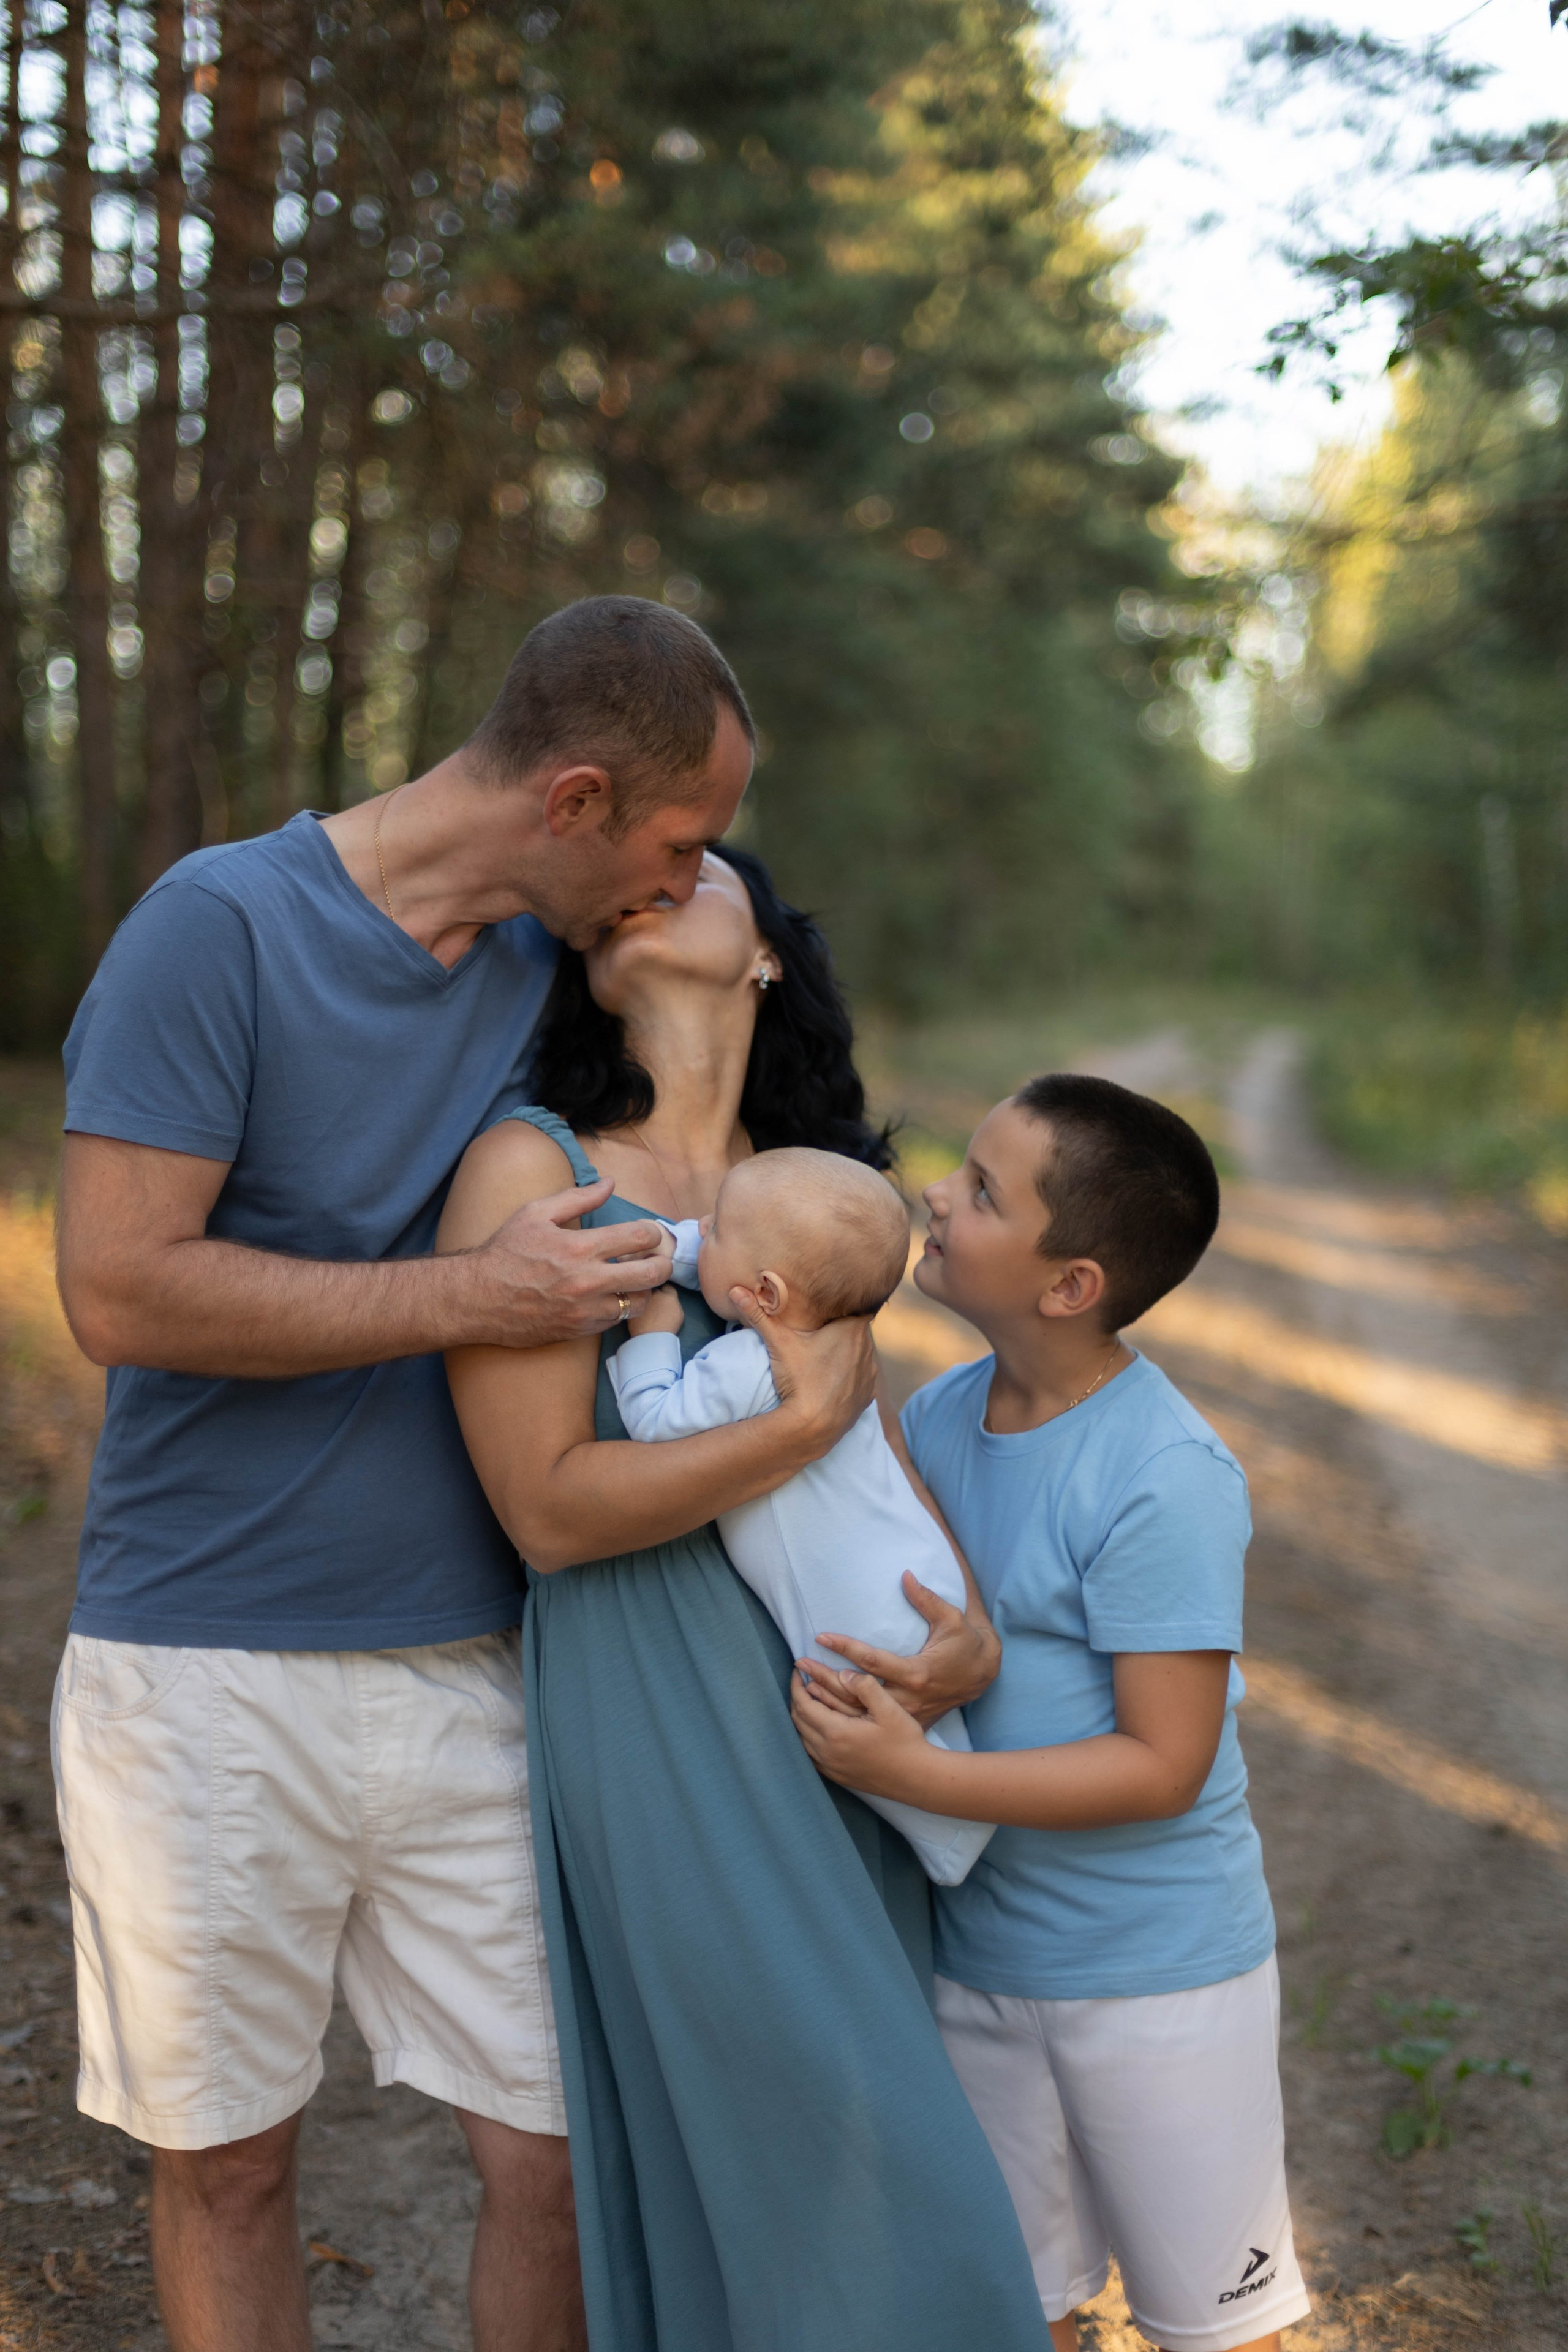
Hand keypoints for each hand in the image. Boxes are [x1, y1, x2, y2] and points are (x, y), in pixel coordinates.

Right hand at [467, 1180, 674, 1346]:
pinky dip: (622, 1307)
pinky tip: (613, 1295)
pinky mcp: (580, 1330)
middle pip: (653, 1273)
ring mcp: (586, 1310)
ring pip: (641, 1301)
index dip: (653, 1232)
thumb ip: (577, 1197)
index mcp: (580, 1247)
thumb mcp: (536, 1213)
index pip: (641, 1237)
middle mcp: (588, 1281)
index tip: (648, 1233)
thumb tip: (609, 1182)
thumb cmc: (505, 1252)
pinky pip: (618, 1320)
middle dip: (662, 1261)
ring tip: (635, 1278)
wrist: (478, 1298)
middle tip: (656, 1257)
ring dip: (645, 1288)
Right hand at [727, 1296, 875, 1456]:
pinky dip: (851, 1376)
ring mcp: (870, 1373)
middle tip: (818, 1332)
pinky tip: (834, 1379)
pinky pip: (862, 1378)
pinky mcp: (868, 1395)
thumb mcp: (779, 1343)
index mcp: (853, 1328)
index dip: (842, 1305)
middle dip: (841, 1329)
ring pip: (861, 1354)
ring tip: (826, 1357)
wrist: (814, 1425)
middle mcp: (868, 1348)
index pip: (855, 1305)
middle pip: (856, 1329)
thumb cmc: (799, 1379)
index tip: (826, 1309)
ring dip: (848, 1353)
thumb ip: (760, 1315)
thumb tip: (735, 1291)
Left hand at [791, 1665, 931, 1799]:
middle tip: (801, 1682)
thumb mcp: (890, 1708)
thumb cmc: (905, 1742)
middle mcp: (827, 1752)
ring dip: (800, 1718)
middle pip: (798, 1721)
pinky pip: (810, 1754)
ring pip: (801, 1739)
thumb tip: (843, 1673)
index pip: (804, 1705)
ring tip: (808, 1700)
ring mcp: (830, 1767)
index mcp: (837, 1733)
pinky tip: (816, 1728)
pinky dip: (806, 1736)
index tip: (799, 1670)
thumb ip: (865, 1686)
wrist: (917, 1778)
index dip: (797, 1686)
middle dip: (796, 1698)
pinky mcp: (836, 1776)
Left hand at [814, 1571, 1000, 1729]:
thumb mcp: (952, 1619)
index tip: (820, 1636)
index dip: (844, 1647)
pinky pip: (868, 1726)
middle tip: (800, 1663)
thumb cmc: (965, 1645)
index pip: (871, 1661)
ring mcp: (905, 1716)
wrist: (982, 1677)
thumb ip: (926, 1599)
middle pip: (857, 1693)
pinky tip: (822, 1709)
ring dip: (829, 1700)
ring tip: (803, 1685)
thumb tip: (905, 1575)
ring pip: (859, 1715)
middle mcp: (908, 1699)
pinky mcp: (904, 1724)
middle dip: (825, 1678)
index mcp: (917, 1674)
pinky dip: (844, 1718)